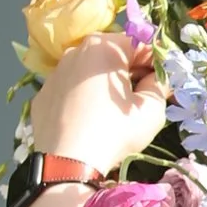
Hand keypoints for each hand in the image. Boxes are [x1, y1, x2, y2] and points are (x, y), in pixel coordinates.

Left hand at [27, 31, 164, 177]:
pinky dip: (82, 97)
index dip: (157, 64)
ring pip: (89, 71)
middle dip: (130, 71)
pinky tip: (89, 119)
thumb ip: (159, 84)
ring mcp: (55, 72)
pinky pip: (70, 89)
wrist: (67, 162)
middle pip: (113, 55)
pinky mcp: (43, 94)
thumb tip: (158, 77)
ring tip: (113, 111)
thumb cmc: (114, 130)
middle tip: (140, 97)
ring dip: (105, 84)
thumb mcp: (151, 109)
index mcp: (105, 47)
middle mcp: (76, 51)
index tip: (163, 83)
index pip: (141, 45)